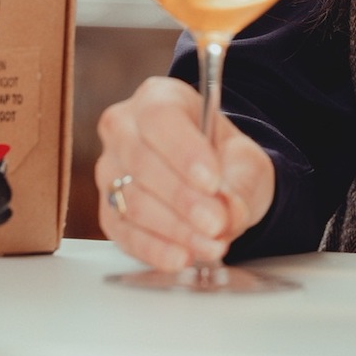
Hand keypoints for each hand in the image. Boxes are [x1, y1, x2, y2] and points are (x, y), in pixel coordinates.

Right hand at [96, 76, 275, 273]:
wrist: (217, 184)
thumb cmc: (226, 160)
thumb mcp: (247, 162)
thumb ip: (240, 182)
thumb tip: (228, 212)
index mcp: (158, 98)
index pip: (160, 118)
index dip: (184, 151)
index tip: (213, 181)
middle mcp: (124, 130)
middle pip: (142, 162)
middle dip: (183, 198)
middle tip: (217, 222)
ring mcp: (109, 172)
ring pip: (132, 201)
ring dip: (175, 229)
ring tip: (212, 244)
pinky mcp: (108, 211)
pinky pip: (124, 233)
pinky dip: (156, 249)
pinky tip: (181, 257)